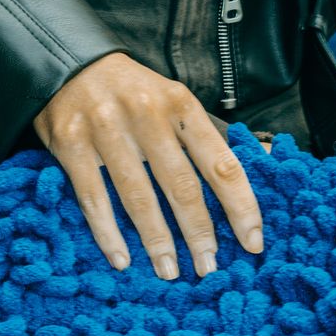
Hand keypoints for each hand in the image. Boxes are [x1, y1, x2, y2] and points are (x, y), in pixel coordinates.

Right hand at [33, 51, 264, 277]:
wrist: (67, 64)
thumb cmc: (132, 92)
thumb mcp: (175, 100)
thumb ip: (212, 135)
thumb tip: (268, 158)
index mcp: (180, 104)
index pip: (220, 162)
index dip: (240, 206)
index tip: (252, 243)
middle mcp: (146, 114)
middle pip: (181, 186)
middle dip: (198, 234)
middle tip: (209, 269)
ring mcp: (105, 129)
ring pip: (138, 197)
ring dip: (157, 241)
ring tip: (170, 271)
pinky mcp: (70, 144)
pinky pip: (93, 198)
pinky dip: (108, 234)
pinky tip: (122, 260)